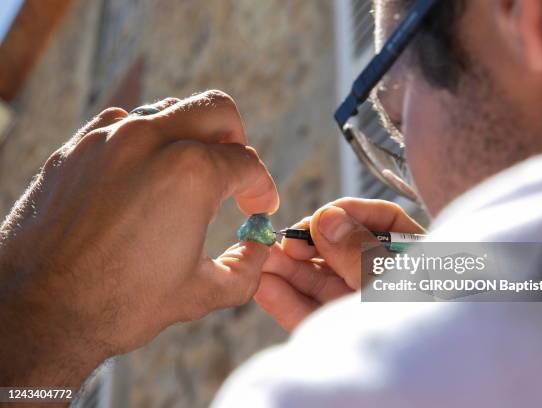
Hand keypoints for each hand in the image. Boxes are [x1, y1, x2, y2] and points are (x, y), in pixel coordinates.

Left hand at [0, 91, 278, 386]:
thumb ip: (246, 266)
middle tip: (233, 175)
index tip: (258, 207)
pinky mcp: (76, 148)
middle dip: (237, 142)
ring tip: (187, 178)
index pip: (246, 164)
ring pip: (168, 110)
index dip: (261, 188)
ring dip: (190, 138)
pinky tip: (141, 178)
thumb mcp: (201, 293)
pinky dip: (145, 143)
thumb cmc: (119, 304)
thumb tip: (259, 248)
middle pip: (217, 111)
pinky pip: (123, 126)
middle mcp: (150, 140)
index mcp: (190, 173)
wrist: (35, 313)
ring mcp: (107, 138)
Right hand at [254, 198, 423, 331]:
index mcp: (418, 257)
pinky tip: (267, 287)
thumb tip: (327, 218)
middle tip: (279, 242)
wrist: (429, 381)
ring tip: (262, 261)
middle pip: (343, 251)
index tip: (320, 218)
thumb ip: (359, 252)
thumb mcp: (394, 284)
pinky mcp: (342, 333)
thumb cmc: (427, 325)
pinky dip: (288, 302)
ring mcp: (364, 308)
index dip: (347, 214)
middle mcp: (389, 279)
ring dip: (290, 272)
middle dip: (308, 245)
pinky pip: (314, 315)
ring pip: (323, 283)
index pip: (382, 221)